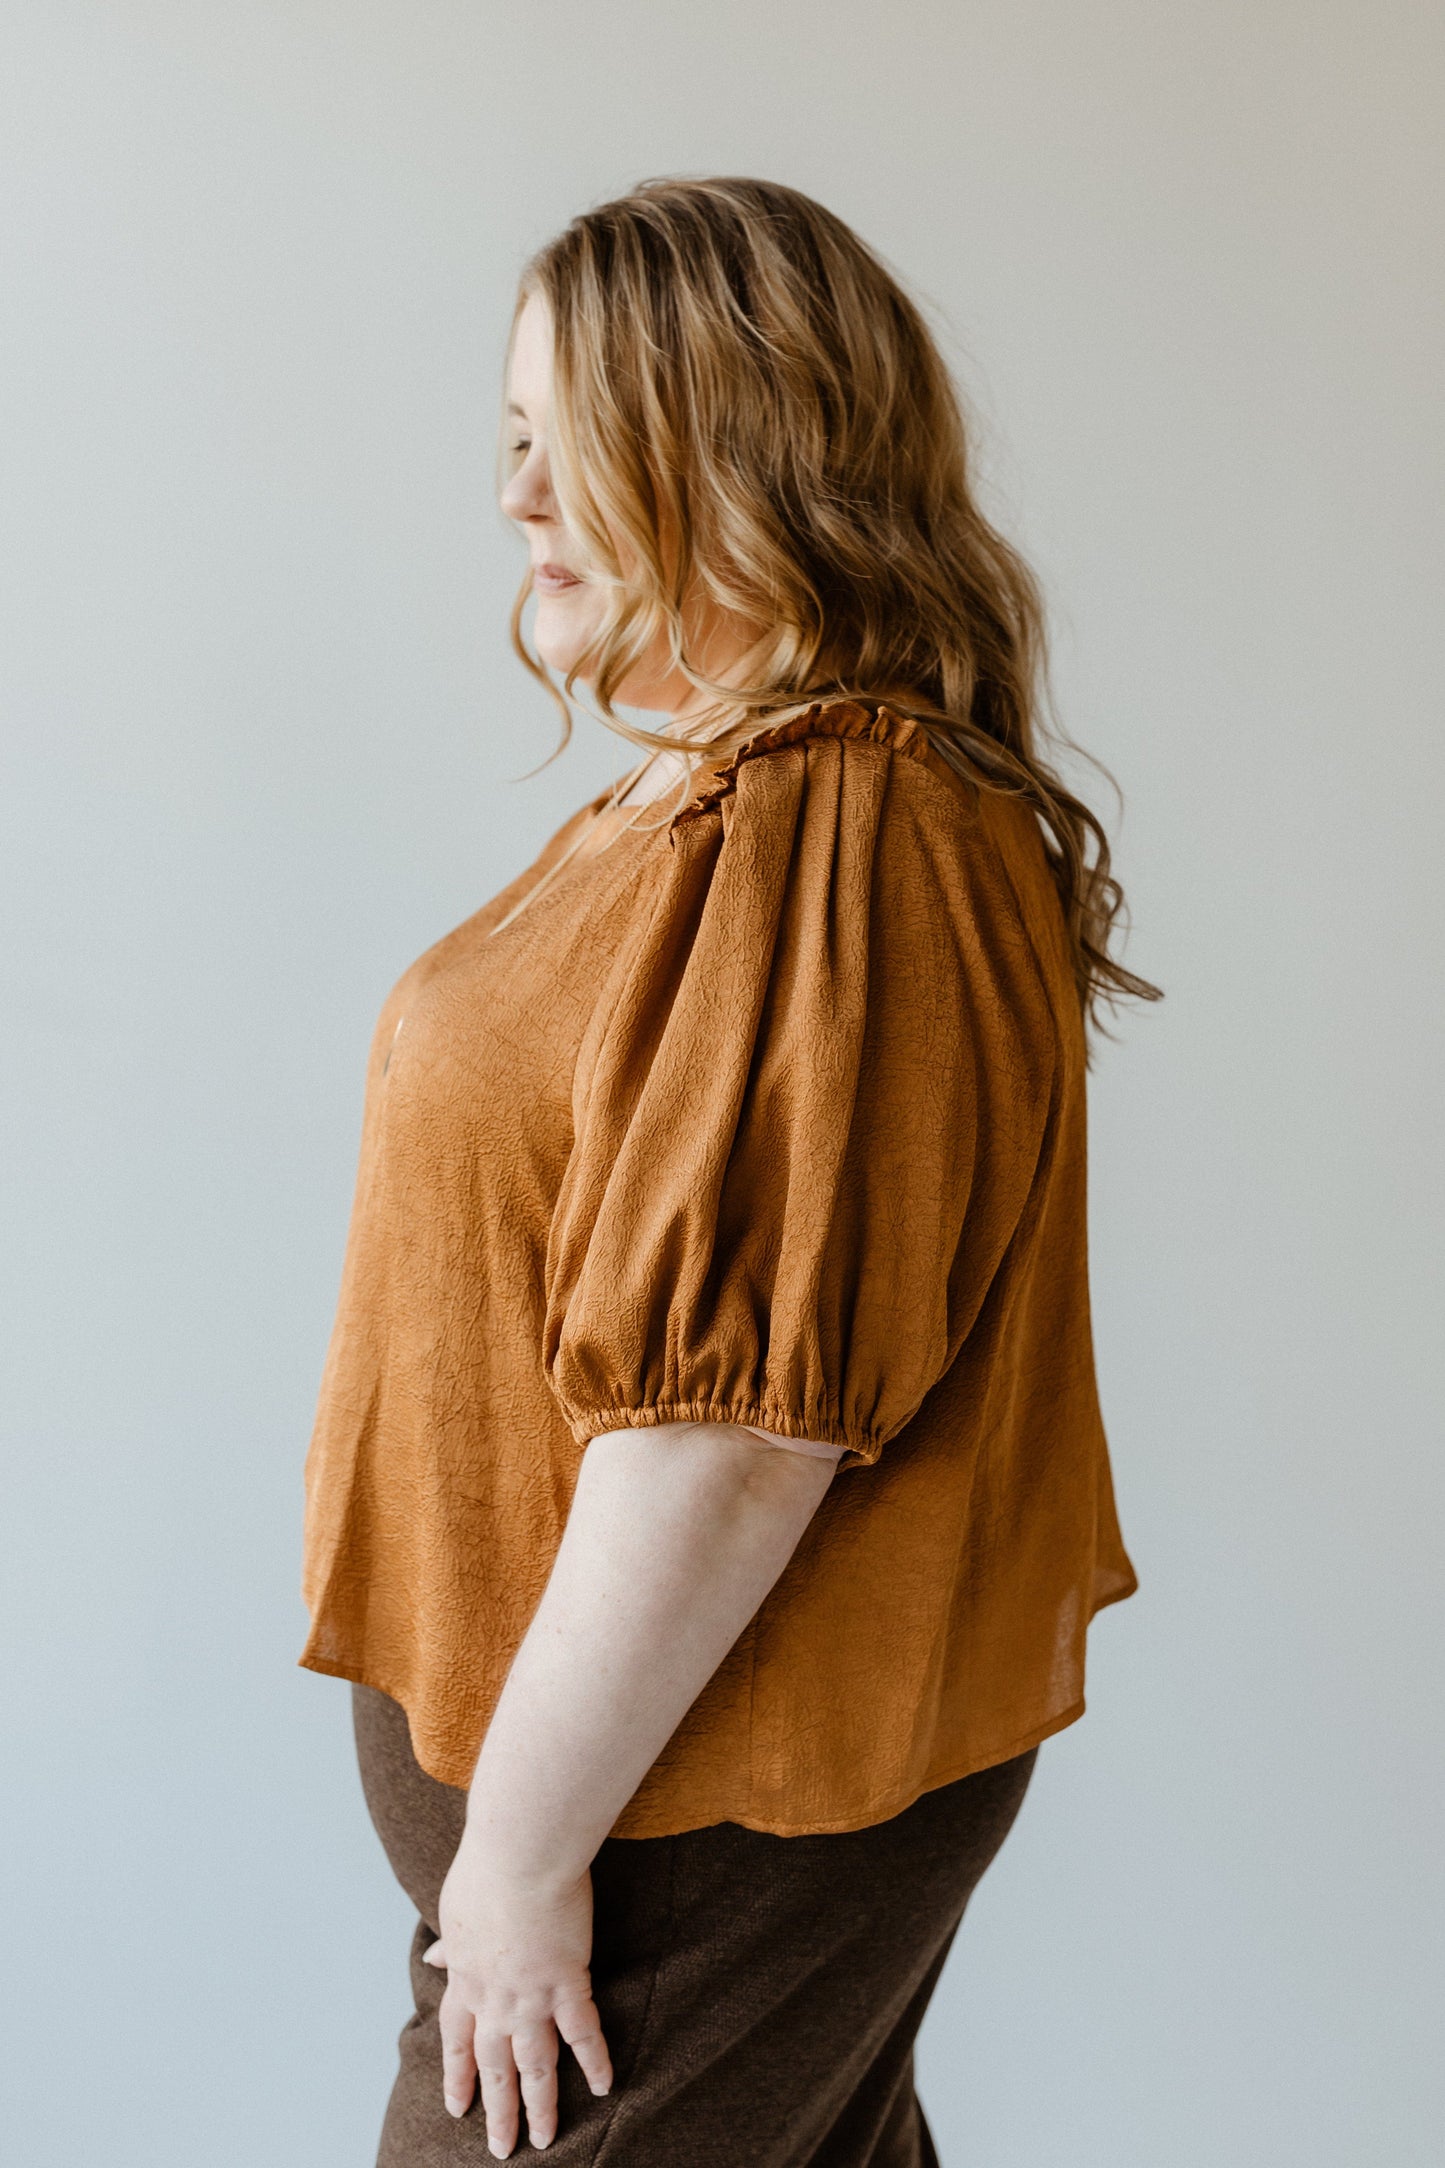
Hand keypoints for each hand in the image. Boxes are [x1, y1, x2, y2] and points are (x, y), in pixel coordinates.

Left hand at [424, 1830, 612, 2155]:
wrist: (519, 1855)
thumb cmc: (485, 1871)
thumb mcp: (454, 1911)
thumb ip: (451, 1944)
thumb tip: (434, 1957)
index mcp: (465, 1980)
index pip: (457, 2041)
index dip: (458, 2077)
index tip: (458, 2108)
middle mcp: (494, 2000)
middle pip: (495, 2067)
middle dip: (498, 2110)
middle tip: (502, 2149)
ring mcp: (531, 1996)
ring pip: (536, 2064)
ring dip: (540, 2106)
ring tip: (545, 2139)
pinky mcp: (567, 1982)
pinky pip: (583, 2032)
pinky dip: (594, 2060)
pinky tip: (605, 2085)